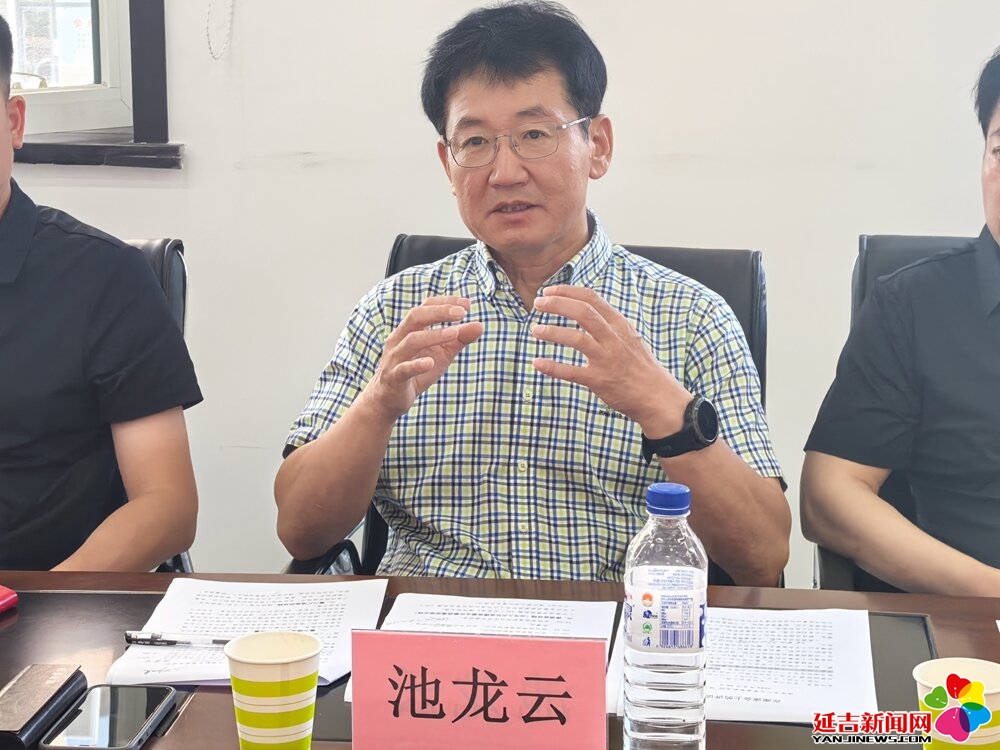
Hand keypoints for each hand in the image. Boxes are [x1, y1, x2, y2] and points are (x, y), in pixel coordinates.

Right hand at [365, 296, 483, 419]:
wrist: (390, 398)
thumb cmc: (417, 371)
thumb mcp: (442, 353)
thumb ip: (459, 339)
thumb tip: (480, 325)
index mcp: (410, 329)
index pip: (426, 307)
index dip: (445, 302)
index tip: (467, 304)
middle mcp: (399, 338)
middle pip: (416, 317)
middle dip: (439, 312)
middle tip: (462, 313)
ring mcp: (395, 357)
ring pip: (411, 340)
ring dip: (434, 335)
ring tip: (454, 333)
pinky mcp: (394, 377)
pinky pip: (404, 369)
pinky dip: (417, 365)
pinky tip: (430, 363)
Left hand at [531, 285, 689, 435]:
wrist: (658, 397)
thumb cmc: (641, 367)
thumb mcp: (630, 338)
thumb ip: (609, 325)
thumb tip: (585, 310)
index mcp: (620, 326)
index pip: (592, 299)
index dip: (568, 292)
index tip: (549, 291)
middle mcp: (613, 339)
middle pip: (583, 313)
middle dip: (557, 304)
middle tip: (538, 304)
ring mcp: (606, 359)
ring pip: (576, 339)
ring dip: (552, 332)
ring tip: (535, 330)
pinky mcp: (599, 380)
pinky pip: (571, 372)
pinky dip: (552, 367)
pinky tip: (537, 362)